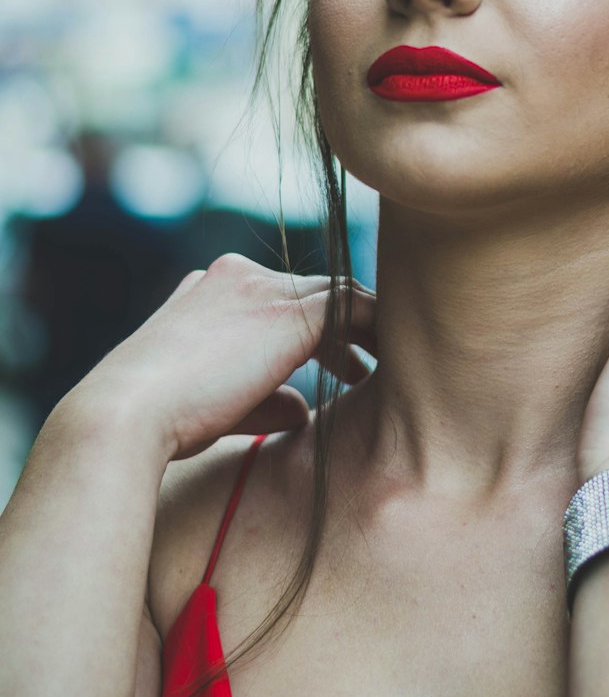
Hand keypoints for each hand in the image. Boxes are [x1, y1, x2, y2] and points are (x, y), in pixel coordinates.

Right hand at [69, 255, 377, 462]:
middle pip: (311, 292)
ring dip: (365, 328)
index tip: (335, 366)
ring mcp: (262, 287)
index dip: (311, 332)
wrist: (129, 411)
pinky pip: (352, 307)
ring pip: (336, 295)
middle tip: (367, 366)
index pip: (277, 298)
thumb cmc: (161, 420)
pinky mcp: (288, 309)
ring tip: (389, 365)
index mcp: (209, 290)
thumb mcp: (216, 403)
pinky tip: (390, 362)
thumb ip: (264, 398)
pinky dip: (375, 329)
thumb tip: (302, 410)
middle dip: (343, 328)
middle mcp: (236, 276)